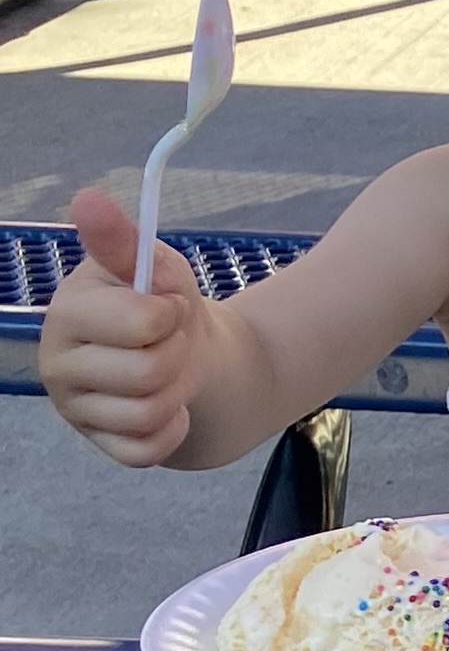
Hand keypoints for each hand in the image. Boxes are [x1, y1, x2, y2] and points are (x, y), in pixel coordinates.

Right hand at [40, 185, 208, 465]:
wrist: (188, 353)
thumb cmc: (163, 302)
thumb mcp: (154, 265)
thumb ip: (124, 242)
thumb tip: (87, 199)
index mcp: (68, 311)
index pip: (137, 323)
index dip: (169, 315)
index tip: (166, 305)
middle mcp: (57, 361)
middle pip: (145, 374)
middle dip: (177, 355)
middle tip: (171, 342)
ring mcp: (74, 408)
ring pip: (146, 414)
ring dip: (177, 392)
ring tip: (170, 372)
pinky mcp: (97, 443)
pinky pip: (145, 451)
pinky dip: (172, 430)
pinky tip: (167, 408)